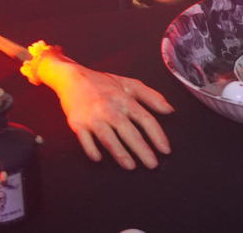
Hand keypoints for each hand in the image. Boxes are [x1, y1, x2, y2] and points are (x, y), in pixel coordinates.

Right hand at [37, 53, 173, 169]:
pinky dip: (90, 148)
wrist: (72, 77)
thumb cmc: (103, 83)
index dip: (157, 135)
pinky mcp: (77, 123)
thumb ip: (152, 96)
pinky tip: (98, 158)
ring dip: (119, 152)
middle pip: (128, 131)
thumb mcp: (129, 84)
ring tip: (131, 166)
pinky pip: (84, 138)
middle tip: (152, 164)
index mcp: (125, 99)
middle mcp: (110, 108)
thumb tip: (169, 110)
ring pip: (108, 137)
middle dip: (142, 149)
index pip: (145, 118)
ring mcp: (93, 116)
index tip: (165, 149)